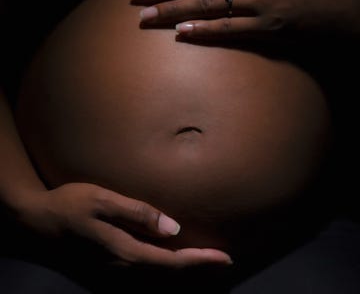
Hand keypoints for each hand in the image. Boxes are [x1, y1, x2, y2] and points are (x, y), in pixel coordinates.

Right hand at [16, 183, 231, 267]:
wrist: (39, 219)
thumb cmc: (72, 203)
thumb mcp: (103, 201)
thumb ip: (137, 214)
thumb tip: (172, 228)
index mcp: (125, 251)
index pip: (171, 260)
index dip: (199, 260)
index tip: (224, 257)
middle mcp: (123, 266)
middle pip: (168, 272)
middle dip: (198, 266)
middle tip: (223, 259)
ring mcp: (115, 268)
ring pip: (158, 273)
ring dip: (185, 267)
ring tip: (206, 258)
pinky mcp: (109, 263)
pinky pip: (146, 268)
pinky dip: (167, 264)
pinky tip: (173, 254)